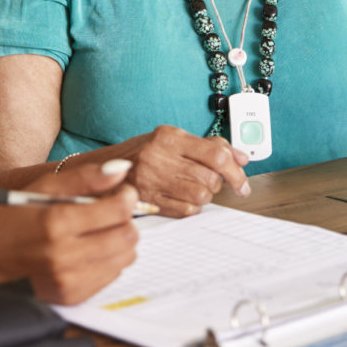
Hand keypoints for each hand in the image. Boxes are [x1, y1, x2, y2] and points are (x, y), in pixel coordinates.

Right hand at [0, 160, 139, 304]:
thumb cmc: (18, 212)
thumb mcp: (46, 186)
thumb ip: (86, 177)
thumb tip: (122, 169)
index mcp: (57, 221)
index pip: (117, 210)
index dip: (127, 197)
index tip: (123, 192)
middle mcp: (64, 254)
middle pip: (126, 237)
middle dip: (126, 219)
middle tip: (113, 211)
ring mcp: (68, 280)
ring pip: (124, 258)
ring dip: (120, 241)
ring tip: (101, 230)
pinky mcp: (70, 295)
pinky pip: (111, 277)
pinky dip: (108, 261)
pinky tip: (90, 249)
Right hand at [117, 125, 249, 216]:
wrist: (104, 170)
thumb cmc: (143, 154)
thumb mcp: (171, 140)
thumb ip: (207, 146)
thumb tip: (242, 158)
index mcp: (168, 136)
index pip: (215, 154)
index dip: (236, 171)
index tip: (242, 182)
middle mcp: (159, 155)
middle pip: (211, 178)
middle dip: (216, 183)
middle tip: (205, 180)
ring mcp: (152, 179)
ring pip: (202, 196)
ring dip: (203, 196)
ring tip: (190, 188)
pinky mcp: (149, 200)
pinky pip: (187, 211)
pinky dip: (190, 207)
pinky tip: (179, 198)